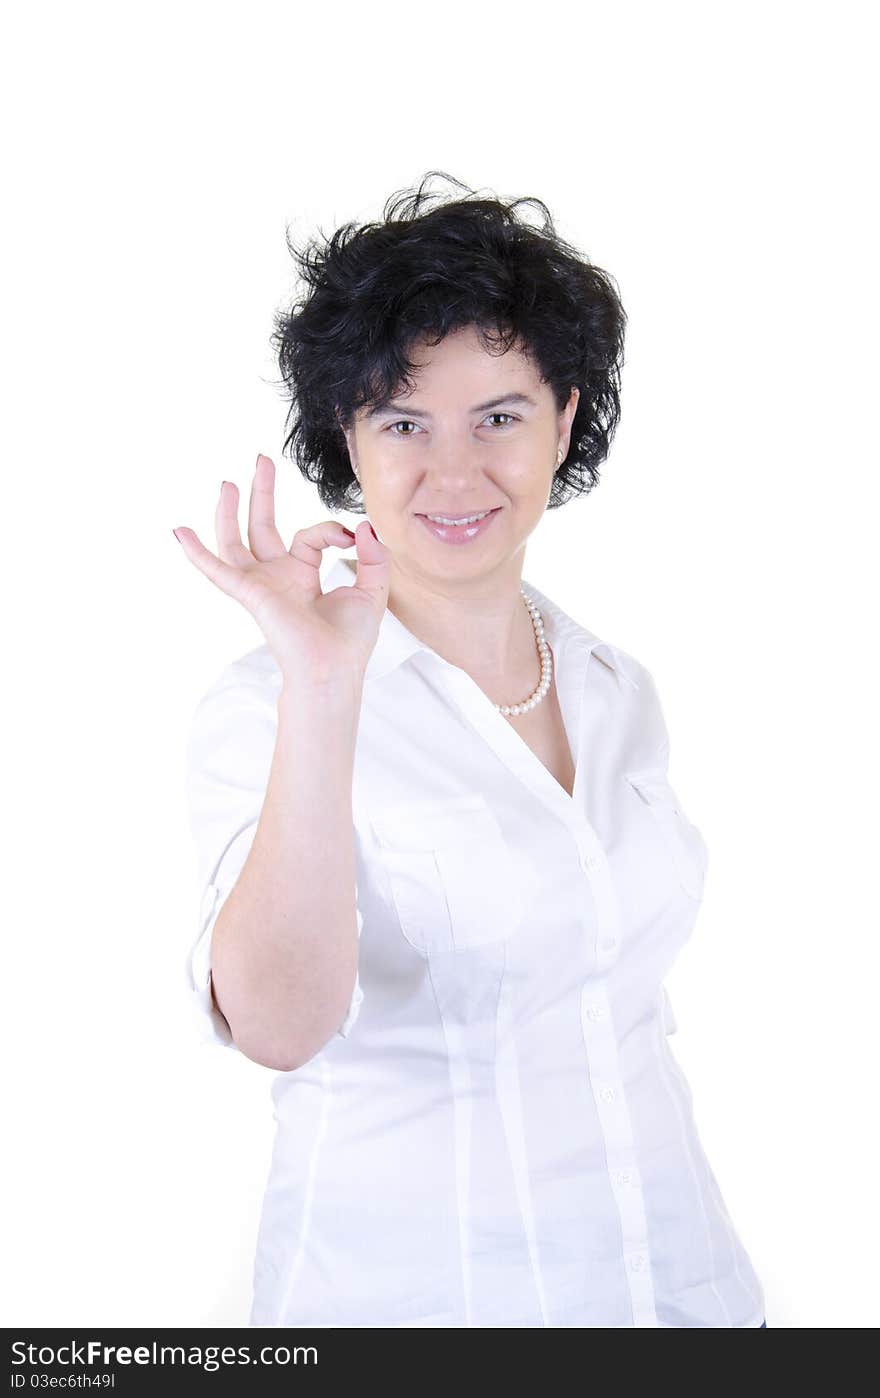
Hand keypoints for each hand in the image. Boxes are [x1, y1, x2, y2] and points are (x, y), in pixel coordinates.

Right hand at [172, 454, 389, 685]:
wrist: (334, 669)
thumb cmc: (350, 640)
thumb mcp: (372, 589)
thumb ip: (373, 555)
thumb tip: (363, 526)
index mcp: (302, 575)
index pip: (310, 536)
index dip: (332, 530)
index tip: (352, 537)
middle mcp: (277, 577)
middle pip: (262, 527)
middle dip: (261, 493)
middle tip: (261, 460)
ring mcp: (261, 585)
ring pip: (236, 542)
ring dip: (229, 513)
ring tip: (228, 483)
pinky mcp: (251, 594)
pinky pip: (218, 570)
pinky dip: (197, 553)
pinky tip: (180, 532)